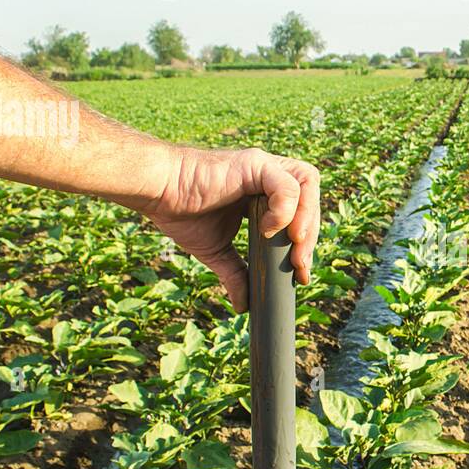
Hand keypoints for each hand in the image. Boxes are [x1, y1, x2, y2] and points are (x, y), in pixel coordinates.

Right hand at [141, 147, 319, 311]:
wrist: (157, 193)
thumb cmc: (182, 212)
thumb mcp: (216, 251)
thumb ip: (235, 273)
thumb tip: (243, 305)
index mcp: (264, 194)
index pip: (302, 214)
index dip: (307, 244)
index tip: (300, 275)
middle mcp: (268, 176)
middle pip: (311, 200)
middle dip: (311, 236)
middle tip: (299, 267)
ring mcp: (263, 167)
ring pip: (307, 184)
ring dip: (307, 219)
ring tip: (294, 247)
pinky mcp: (254, 163)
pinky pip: (285, 184)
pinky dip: (285, 208)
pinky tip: (269, 229)